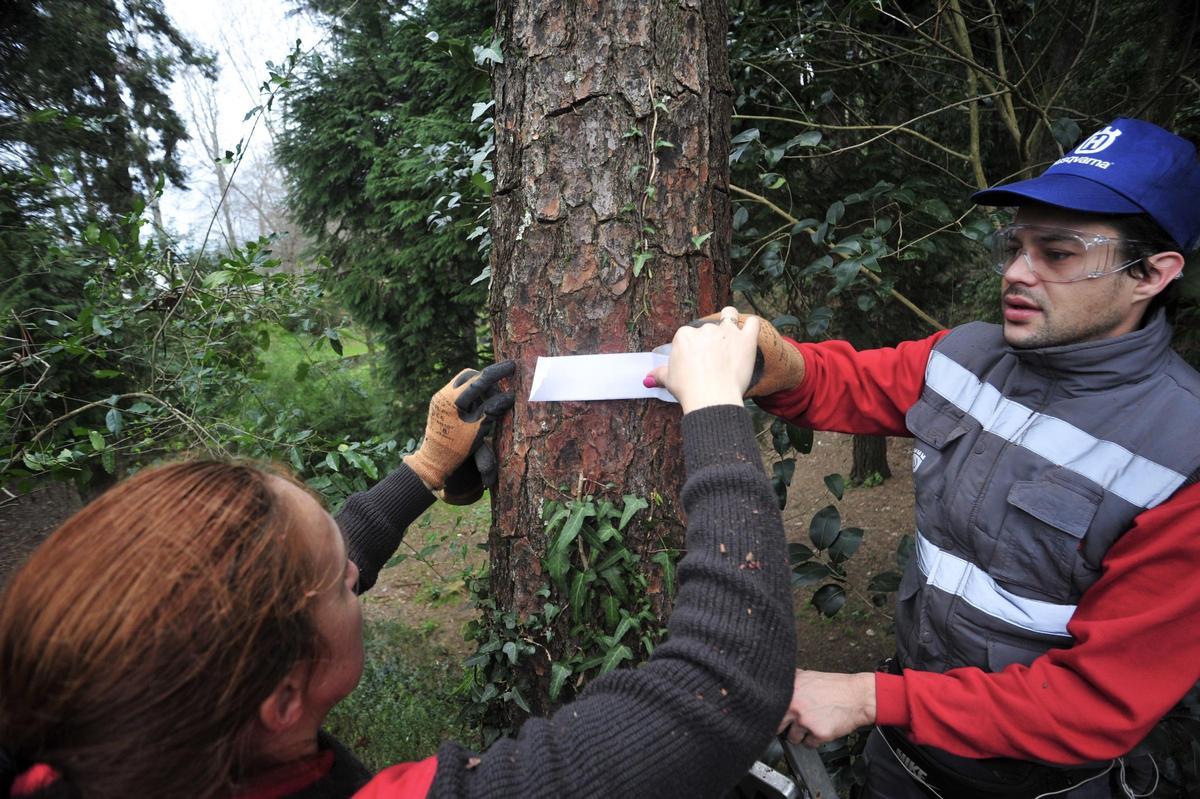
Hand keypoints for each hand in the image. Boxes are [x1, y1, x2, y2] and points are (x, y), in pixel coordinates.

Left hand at [404, 360, 515, 499]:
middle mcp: (443, 394)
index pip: (478, 380)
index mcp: (451, 400)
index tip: (512, 366)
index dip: (497, 372)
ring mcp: (440, 398)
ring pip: (464, 382)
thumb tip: (511, 395)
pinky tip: (483, 406)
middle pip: (469, 375)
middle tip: (502, 390)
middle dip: (487, 379)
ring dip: (481, 387)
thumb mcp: (478, 429)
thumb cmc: (456, 449)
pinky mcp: (441, 404)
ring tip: (494, 402)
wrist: (433, 462)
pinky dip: (473, 395)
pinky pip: (460, 391)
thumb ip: (493, 409)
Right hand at [647, 306, 758, 413]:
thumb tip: (648, 378)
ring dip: (730, 322)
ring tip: (731, 337)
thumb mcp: (669, 381)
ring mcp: (727, 332)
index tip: (697, 360)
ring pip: (730, 315)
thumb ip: (659, 374)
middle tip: (714, 358)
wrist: (711, 398)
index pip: (689, 335)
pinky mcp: (746, 340)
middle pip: (709, 327)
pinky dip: (751, 325)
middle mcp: (705, 329)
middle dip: (711, 340)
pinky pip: (752, 323)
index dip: (694, 347)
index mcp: (684, 335)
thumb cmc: (688, 389)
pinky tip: (749, 332)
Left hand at [777, 669, 876, 746]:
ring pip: (793, 738)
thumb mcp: (808, 676)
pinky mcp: (818, 733)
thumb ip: (791, 682)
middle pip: (776, 727)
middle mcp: (795, 706)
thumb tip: (776, 683)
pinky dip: (814, 740)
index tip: (773, 719)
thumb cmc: (834, 687)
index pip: (770, 709)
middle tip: (792, 724)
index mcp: (790, 691)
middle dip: (783, 727)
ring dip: (800, 735)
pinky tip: (820, 729)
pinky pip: (809, 744)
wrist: (857, 696)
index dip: (771, 716)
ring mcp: (806, 721)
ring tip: (811, 725)